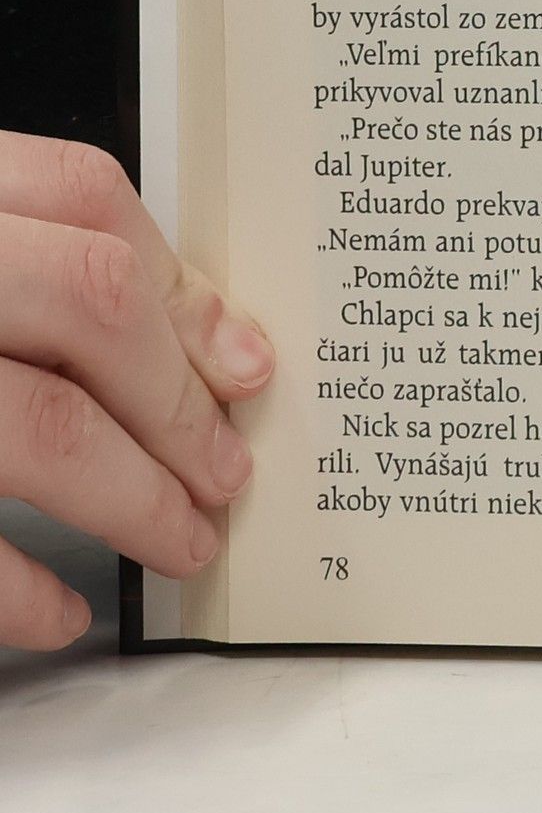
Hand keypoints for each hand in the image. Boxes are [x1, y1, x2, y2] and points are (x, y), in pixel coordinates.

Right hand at [0, 131, 275, 650]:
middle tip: (231, 473)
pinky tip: (60, 613)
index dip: (180, 285)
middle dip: (178, 400)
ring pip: (38, 426)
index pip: (86, 199)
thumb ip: (56, 267)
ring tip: (185, 541)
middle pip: (93, 304)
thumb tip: (226, 352)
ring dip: (131, 498)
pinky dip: (12, 586)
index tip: (246, 366)